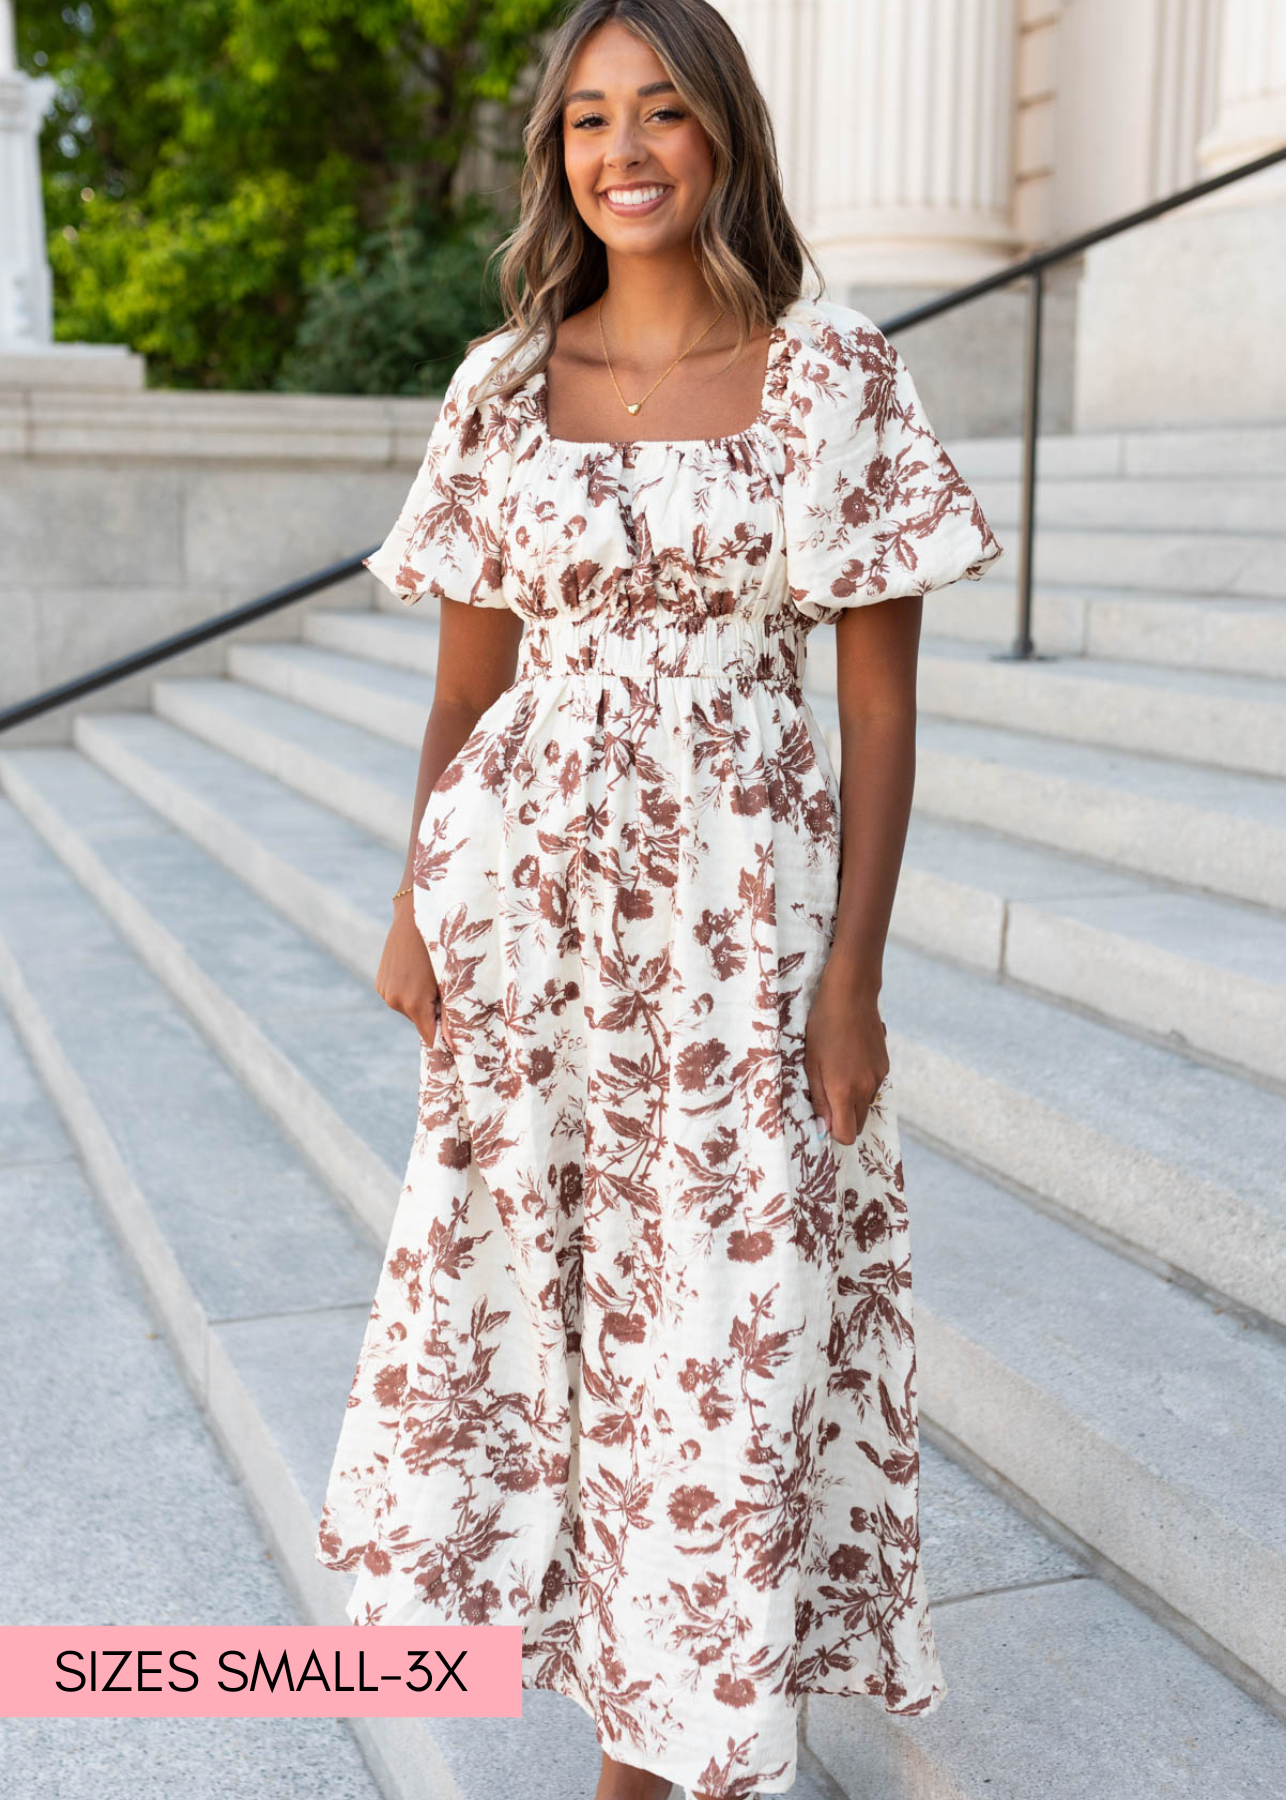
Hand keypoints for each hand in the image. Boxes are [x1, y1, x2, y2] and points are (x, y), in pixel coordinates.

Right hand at [376, 893, 440, 1046]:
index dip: (443, 1038)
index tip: (455, 1037)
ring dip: (421, 1002)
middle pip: (419, 1021)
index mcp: (413, 1003)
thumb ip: (451, 1014)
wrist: (414, 917)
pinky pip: (399, 997)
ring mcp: (384, 992)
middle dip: (433, 1013)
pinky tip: (417, 972)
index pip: (429, 1036)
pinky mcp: (380, 983)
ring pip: (409, 1009)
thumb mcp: (449, 981)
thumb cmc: (441, 948)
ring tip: (430, 977)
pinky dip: (409, 991)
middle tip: (445, 990)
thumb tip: (454, 1044)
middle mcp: (394, 1001)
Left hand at [803, 962, 889, 1144]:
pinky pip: (872, 1087)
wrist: (851, 997)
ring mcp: (879, 1077)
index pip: (847, 1135)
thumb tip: (824, 1130)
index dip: (834, 1132)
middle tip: (826, 1095)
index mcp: (845, 1091)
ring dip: (852, 1099)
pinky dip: (861, 1083)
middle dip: (843, 1119)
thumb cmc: (823, 1028)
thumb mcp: (811, 1064)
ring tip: (837, 1071)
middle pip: (859, 1124)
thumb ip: (819, 1100)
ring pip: (865, 1105)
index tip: (823, 1118)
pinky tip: (850, 1059)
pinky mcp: (885, 1066)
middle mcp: (866, 1089)